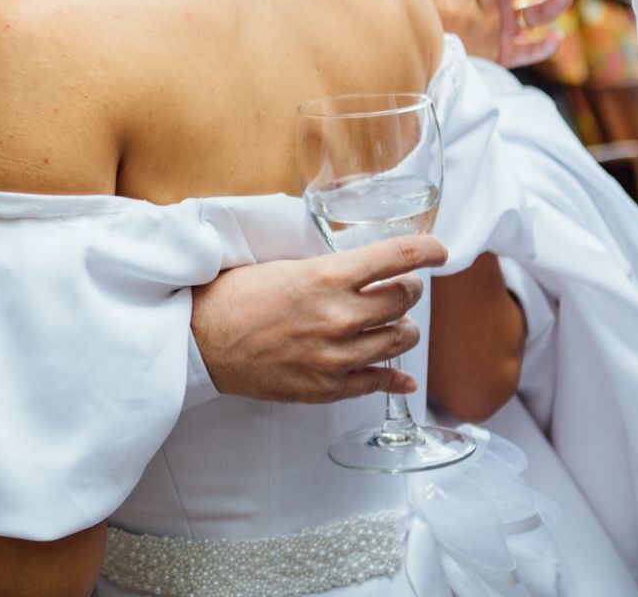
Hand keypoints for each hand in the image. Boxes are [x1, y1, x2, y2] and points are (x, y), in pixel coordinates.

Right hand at [190, 235, 445, 402]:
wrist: (198, 341)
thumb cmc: (231, 297)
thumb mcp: (281, 267)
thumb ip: (326, 269)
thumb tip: (359, 267)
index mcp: (326, 276)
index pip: (398, 257)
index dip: (427, 250)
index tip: (438, 251)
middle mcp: (339, 316)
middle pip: (404, 300)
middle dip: (408, 289)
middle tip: (400, 287)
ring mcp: (337, 355)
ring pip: (399, 340)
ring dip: (401, 329)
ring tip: (391, 323)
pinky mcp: (328, 386)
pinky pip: (379, 382)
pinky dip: (394, 378)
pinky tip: (400, 376)